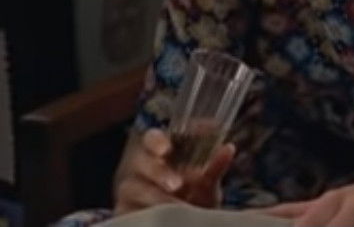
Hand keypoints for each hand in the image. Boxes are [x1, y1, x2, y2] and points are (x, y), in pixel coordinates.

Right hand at [113, 128, 234, 213]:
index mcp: (160, 153)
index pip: (152, 138)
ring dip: (157, 197)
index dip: (157, 141)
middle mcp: (141, 168)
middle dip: (160, 172)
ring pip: (133, 188)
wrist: (188, 224)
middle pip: (140, 162)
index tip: (167, 149)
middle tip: (178, 184)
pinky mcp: (123, 211)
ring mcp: (129, 190)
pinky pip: (127, 210)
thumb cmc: (195, 197)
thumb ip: (215, 167)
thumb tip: (229, 148)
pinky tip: (162, 217)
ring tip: (179, 206)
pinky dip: (145, 212)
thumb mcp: (208, 184)